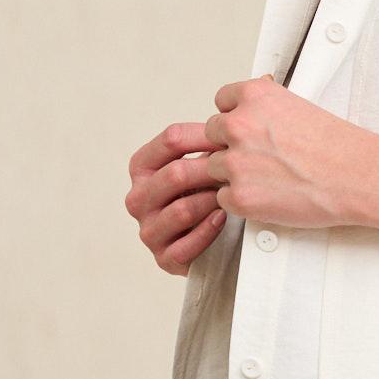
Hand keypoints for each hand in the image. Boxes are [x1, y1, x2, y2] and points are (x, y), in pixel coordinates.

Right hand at [125, 122, 227, 275]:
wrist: (217, 237)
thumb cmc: (209, 192)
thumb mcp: (204, 163)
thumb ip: (208, 142)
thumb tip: (231, 119)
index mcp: (142, 168)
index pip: (171, 140)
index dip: (206, 134)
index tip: (233, 135)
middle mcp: (138, 198)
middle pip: (175, 174)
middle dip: (211, 171)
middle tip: (240, 170)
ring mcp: (149, 230)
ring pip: (182, 210)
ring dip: (213, 202)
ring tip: (232, 196)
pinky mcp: (164, 259)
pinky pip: (187, 244)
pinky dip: (209, 231)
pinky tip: (224, 219)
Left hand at [205, 73, 369, 229]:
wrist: (356, 176)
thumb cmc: (337, 146)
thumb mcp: (298, 105)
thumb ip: (265, 108)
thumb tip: (251, 112)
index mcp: (255, 96)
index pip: (221, 101)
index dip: (234, 117)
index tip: (247, 128)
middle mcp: (239, 124)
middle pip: (211, 133)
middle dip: (230, 145)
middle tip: (259, 157)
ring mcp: (235, 161)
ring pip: (213, 167)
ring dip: (233, 174)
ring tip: (268, 177)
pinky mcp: (239, 196)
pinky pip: (222, 198)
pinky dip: (241, 200)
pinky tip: (267, 195)